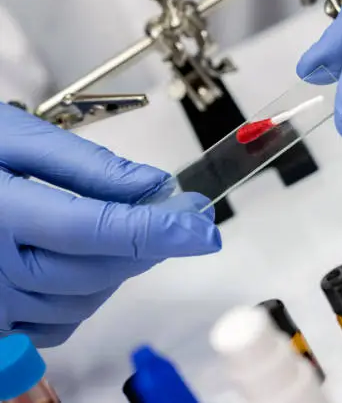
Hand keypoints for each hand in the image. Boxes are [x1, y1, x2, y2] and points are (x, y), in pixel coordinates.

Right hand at [0, 104, 221, 346]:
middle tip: (177, 216)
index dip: (162, 230)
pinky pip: (61, 321)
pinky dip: (88, 293)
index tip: (203, 229)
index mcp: (1, 214)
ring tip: (116, 227)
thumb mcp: (15, 138)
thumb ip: (87, 166)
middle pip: (102, 269)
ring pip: (88, 298)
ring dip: (121, 266)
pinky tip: (81, 260)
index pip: (102, 230)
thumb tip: (151, 185)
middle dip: (149, 242)